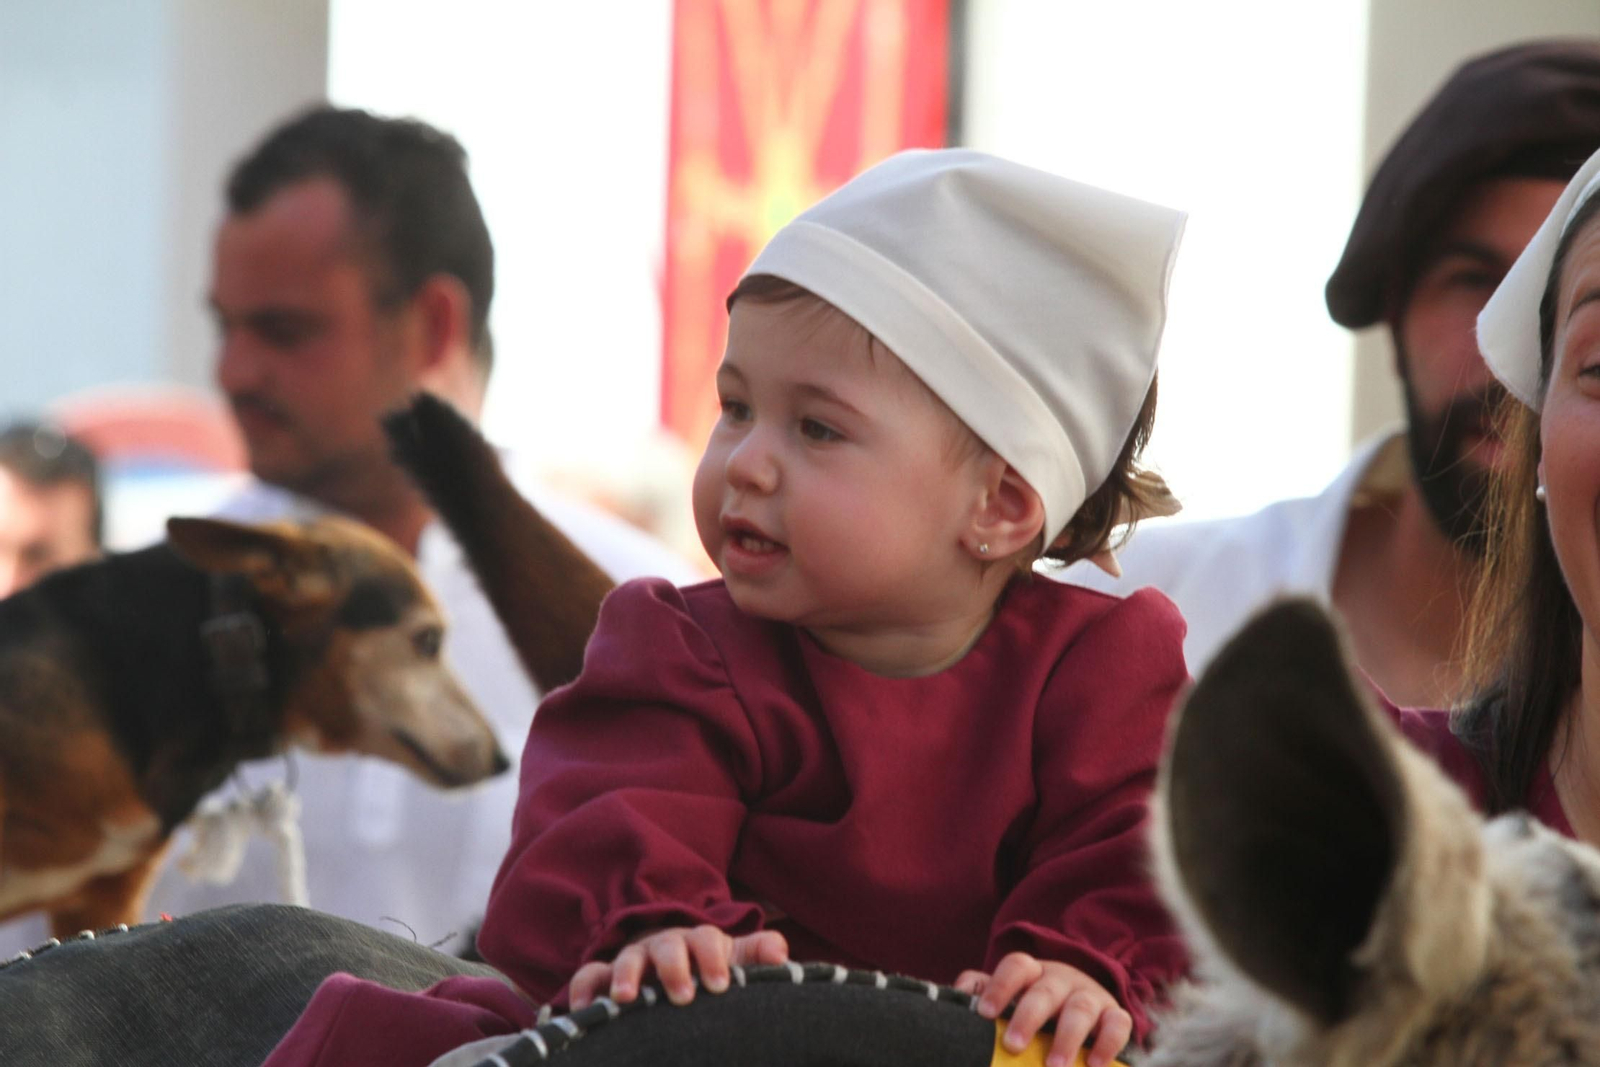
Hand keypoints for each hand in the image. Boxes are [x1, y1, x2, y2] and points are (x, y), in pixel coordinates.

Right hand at [569, 924, 788, 1008]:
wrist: (678, 966)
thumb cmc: (712, 969)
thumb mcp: (737, 960)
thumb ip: (759, 954)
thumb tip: (781, 954)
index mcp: (699, 941)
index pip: (707, 939)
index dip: (713, 958)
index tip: (720, 986)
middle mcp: (665, 945)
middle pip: (667, 945)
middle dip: (673, 967)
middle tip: (683, 996)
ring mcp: (634, 959)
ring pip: (627, 958)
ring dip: (625, 976)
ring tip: (626, 1001)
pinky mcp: (606, 975)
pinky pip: (590, 976)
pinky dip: (585, 990)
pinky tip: (585, 1012)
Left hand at [955, 953, 1131, 1066]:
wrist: (1090, 1006)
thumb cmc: (1038, 1005)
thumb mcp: (1013, 996)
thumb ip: (983, 992)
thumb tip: (954, 999)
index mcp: (1033, 972)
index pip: (1016, 966)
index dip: (999, 986)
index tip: (984, 1014)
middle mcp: (1062, 978)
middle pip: (1044, 991)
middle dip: (1028, 1017)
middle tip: (1012, 1045)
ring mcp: (1091, 994)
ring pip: (1080, 1009)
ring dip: (1067, 1038)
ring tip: (1054, 1066)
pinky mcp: (1115, 1013)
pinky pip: (1118, 1024)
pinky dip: (1108, 1044)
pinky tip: (1094, 1065)